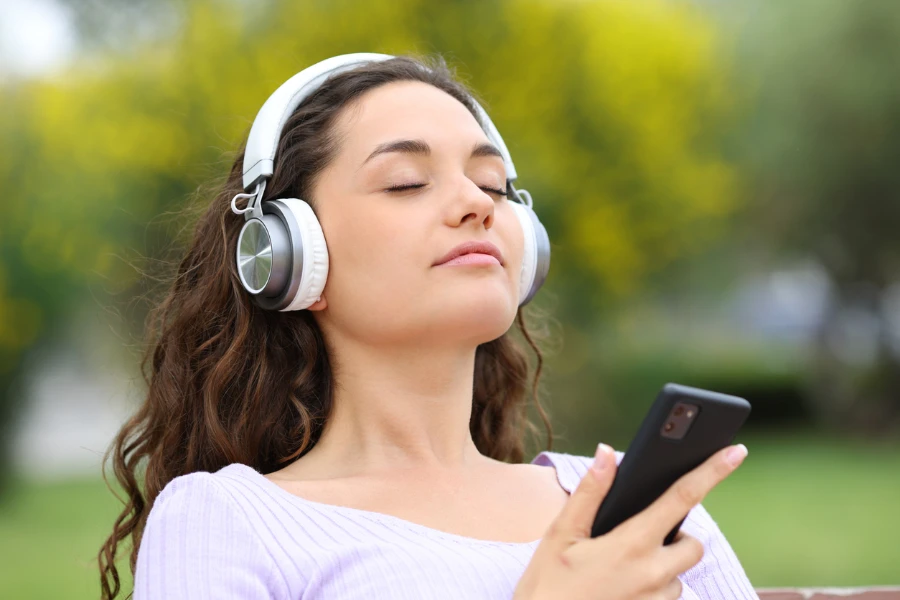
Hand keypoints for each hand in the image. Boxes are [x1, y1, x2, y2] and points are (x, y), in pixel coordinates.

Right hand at [514, 443, 747, 599]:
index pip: (682, 498)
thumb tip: (606, 453)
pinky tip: (620, 587)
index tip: (735, 451)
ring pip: (679, 573)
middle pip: (693, 543)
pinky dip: (652, 587)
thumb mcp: (561, 533)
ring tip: (619, 568)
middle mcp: (653, 574)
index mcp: (632, 544)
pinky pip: (667, 597)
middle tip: (639, 534)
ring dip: (662, 565)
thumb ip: (589, 491)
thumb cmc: (547, 584)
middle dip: (677, 535)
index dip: (712, 472)